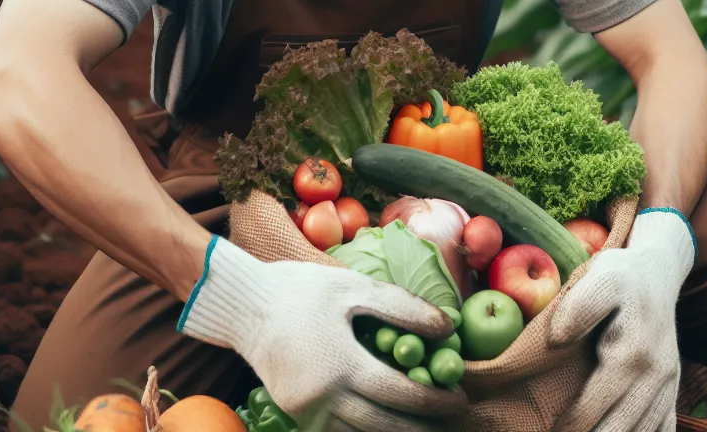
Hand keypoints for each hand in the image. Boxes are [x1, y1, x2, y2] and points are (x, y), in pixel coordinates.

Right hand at [178, 235, 465, 430]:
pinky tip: (386, 423)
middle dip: (422, 427)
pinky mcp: (296, 414)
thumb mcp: (353, 287)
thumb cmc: (302, 290)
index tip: (461, 400)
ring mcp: (307, 412)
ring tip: (426, 425)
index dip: (434, 401)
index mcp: (340, 364)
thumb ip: (402, 308)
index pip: (399, 394)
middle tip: (452, 419)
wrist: (245, 306)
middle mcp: (323, 398)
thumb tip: (447, 326)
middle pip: (383, 426)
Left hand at [548, 209, 695, 431]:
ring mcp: (668, 385)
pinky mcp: (672, 388)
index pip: (597, 403)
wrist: (658, 272)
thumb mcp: (599, 277)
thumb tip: (556, 339)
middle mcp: (655, 376)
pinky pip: (665, 426)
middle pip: (623, 427)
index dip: (573, 425)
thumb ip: (579, 307)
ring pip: (647, 431)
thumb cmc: (622, 275)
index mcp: (632, 354)